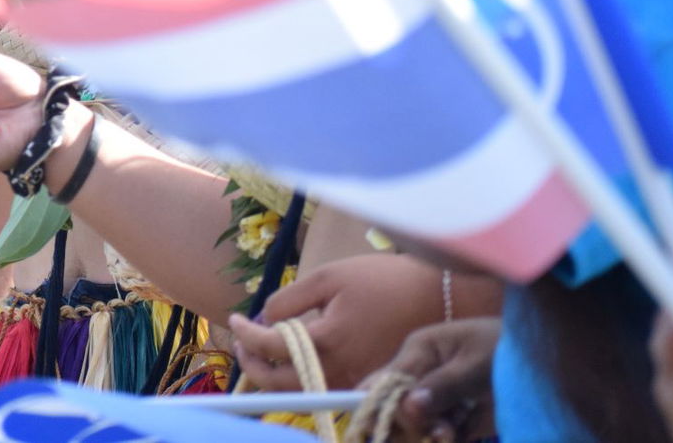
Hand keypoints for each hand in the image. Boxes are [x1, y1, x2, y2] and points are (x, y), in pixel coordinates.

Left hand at [230, 255, 461, 389]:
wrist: (438, 299)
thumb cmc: (382, 280)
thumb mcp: (330, 278)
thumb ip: (290, 299)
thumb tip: (264, 319)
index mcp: (328, 341)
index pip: (270, 346)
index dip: (245, 334)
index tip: (234, 318)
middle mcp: (338, 372)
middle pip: (278, 383)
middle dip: (251, 364)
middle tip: (239, 343)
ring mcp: (352, 384)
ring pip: (298, 395)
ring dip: (271, 378)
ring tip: (256, 353)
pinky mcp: (364, 386)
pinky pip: (321, 392)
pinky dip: (298, 382)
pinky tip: (288, 362)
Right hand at [354, 317, 501, 441]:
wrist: (544, 360)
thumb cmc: (506, 349)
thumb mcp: (476, 364)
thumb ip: (443, 386)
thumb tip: (406, 408)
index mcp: (420, 351)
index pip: (387, 381)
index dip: (382, 405)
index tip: (394, 427)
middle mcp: (422, 375)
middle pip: (395, 406)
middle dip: (410, 426)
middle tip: (441, 432)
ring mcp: (439, 398)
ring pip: (416, 425)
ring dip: (431, 435)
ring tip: (451, 435)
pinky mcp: (457, 418)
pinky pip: (439, 435)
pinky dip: (446, 440)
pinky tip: (455, 436)